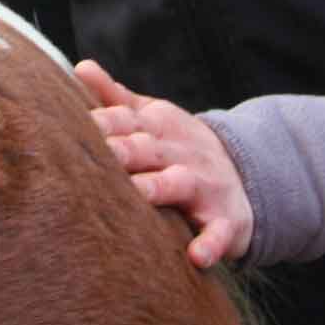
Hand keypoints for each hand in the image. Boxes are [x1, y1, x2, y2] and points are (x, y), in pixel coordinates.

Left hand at [75, 59, 252, 268]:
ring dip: (159, 188)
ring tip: (138, 194)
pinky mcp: (226, 220)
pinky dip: (211, 244)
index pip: (126, 120)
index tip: (78, 124)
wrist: (246, 171)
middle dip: (125, 150)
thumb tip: (80, 67)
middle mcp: (180, 153)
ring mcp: (204, 186)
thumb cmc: (178, 146)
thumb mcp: (153, 117)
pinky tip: (197, 257)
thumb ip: (116, 97)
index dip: (103, 122)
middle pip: (147, 148)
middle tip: (102, 154)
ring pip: (178, 184)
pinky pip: (219, 233)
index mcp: (158, 127)